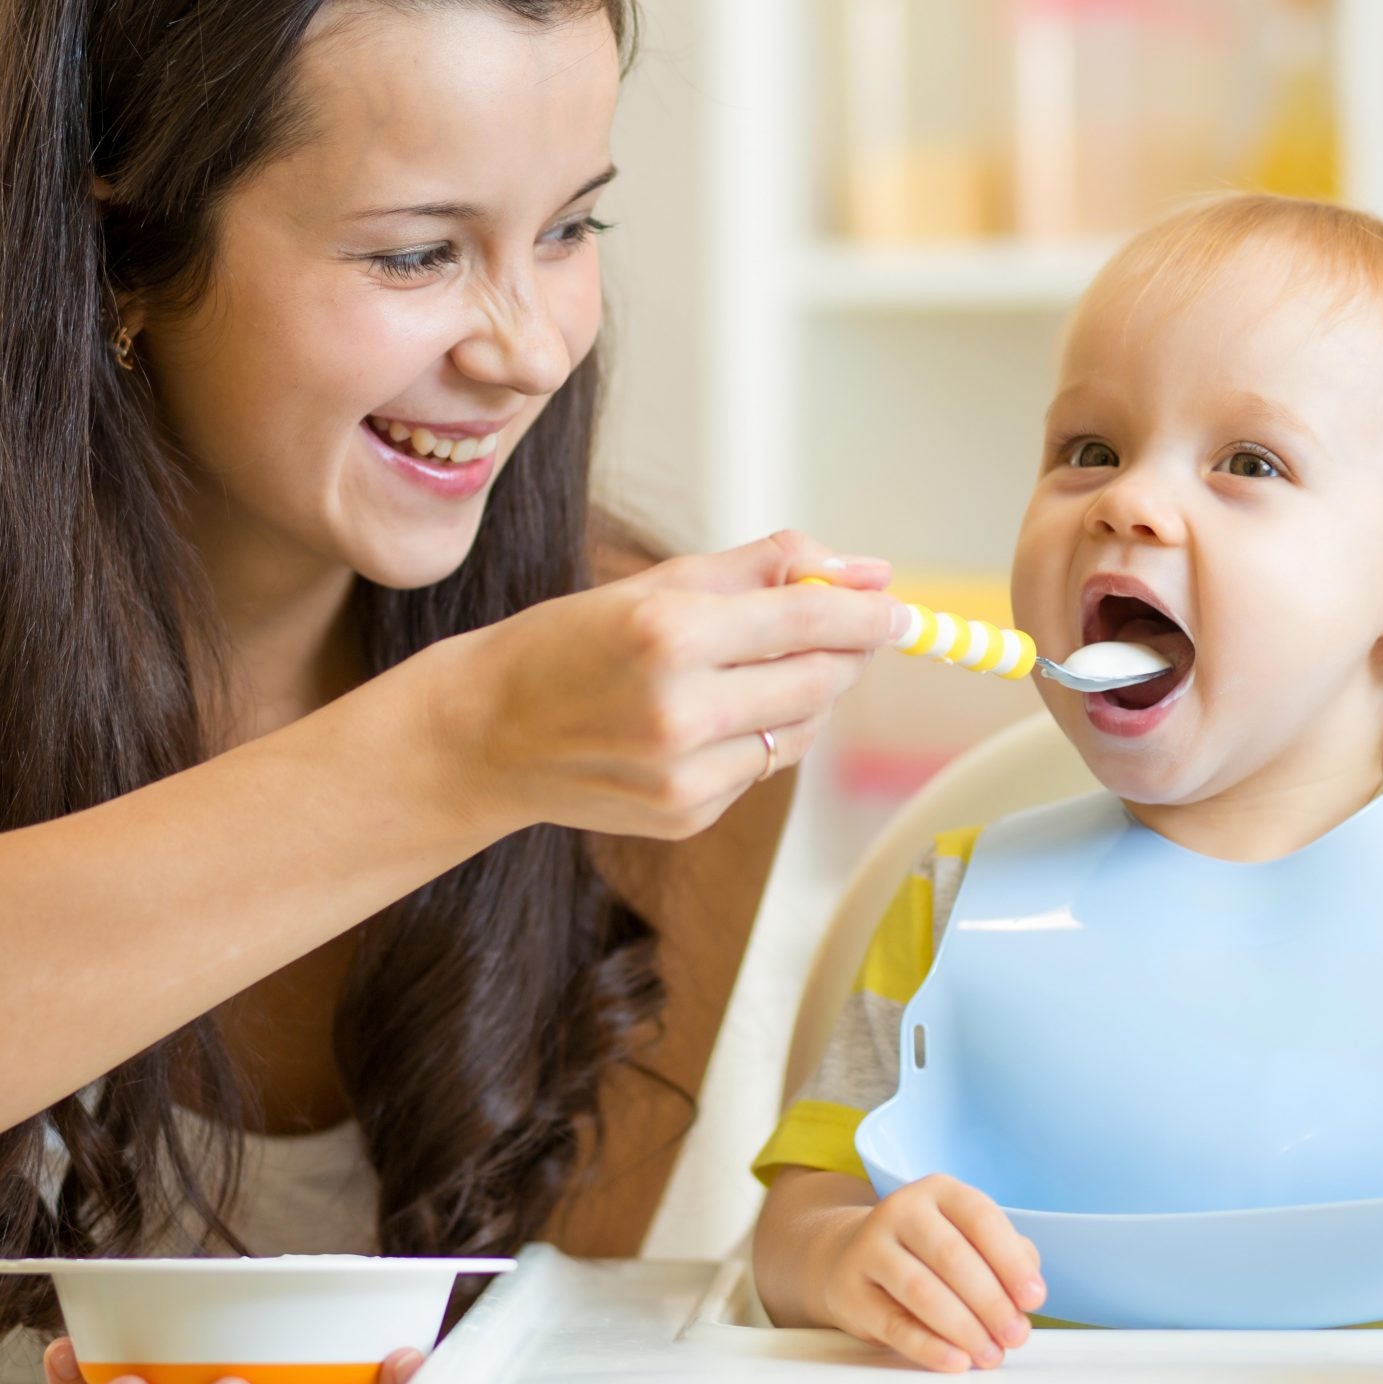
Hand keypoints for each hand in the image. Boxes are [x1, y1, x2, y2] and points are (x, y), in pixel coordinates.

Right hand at [429, 530, 904, 840]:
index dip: (867, 614)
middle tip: (839, 629)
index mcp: (669, 634)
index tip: (898, 608)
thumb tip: (865, 570)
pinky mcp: (689, 815)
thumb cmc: (566, 645)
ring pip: (803, 730)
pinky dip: (763, 736)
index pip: (809, 622)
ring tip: (757, 669)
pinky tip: (714, 717)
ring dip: (805, 695)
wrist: (484, 736)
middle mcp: (680, 711)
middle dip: (843, 652)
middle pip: (819, 681)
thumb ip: (765, 568)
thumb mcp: (656, 583)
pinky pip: (764, 769)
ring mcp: (685, 774)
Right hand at [808, 1174, 1043, 1372]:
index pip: (980, 1218)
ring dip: (964, 1329)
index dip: (1011, 1261)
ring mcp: (869, 1249)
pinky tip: (957, 1361)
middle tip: (1017, 1336)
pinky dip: (929, 1347)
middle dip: (991, 1302)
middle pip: (952, 1257)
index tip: (1034, 1299)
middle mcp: (900, 1211)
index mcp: (938, 1191)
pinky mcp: (851, 1291)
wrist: (851, 1256)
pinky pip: (894, 1324)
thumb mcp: (967, 1237)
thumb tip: (1028, 1289)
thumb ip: (1007, 1254)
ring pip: (922, 1291)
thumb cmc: (928, 1251)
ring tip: (991, 1354)